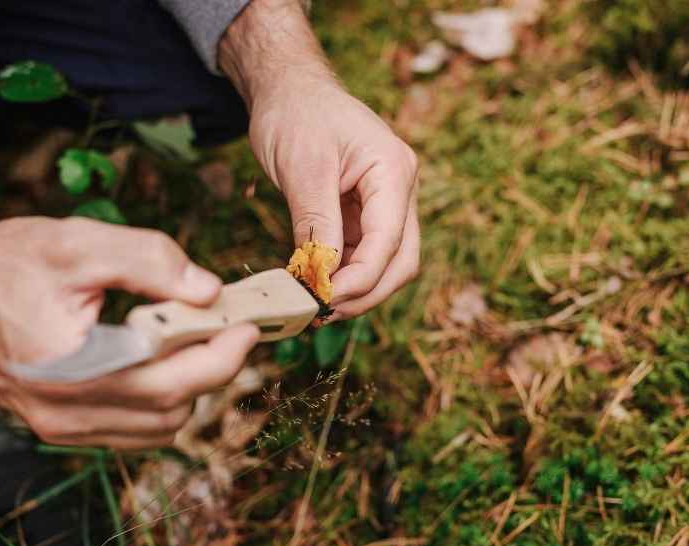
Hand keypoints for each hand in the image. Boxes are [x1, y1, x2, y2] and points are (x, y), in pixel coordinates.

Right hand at [0, 217, 259, 448]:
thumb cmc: (2, 264)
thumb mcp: (77, 243)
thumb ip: (149, 261)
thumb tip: (209, 290)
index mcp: (74, 366)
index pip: (173, 380)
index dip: (223, 354)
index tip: (250, 324)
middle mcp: (67, 410)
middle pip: (172, 408)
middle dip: (214, 366)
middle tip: (232, 325)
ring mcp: (60, 427)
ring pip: (157, 427)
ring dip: (188, 386)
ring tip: (193, 337)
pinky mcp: (58, 428)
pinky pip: (131, 430)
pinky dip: (158, 400)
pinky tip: (158, 357)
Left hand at [219, 0, 419, 320]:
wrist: (288, 90)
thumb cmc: (296, 114)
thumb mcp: (303, 167)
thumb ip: (318, 223)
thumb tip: (323, 278)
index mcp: (394, 171)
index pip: (388, 242)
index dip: (359, 280)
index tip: (323, 301)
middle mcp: (400, 190)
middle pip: (400, 262)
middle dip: (364, 294)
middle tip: (320, 313)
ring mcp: (385, 204)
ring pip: (386, 265)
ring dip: (356, 292)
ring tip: (316, 307)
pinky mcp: (365, 214)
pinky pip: (364, 256)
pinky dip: (343, 277)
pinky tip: (316, 289)